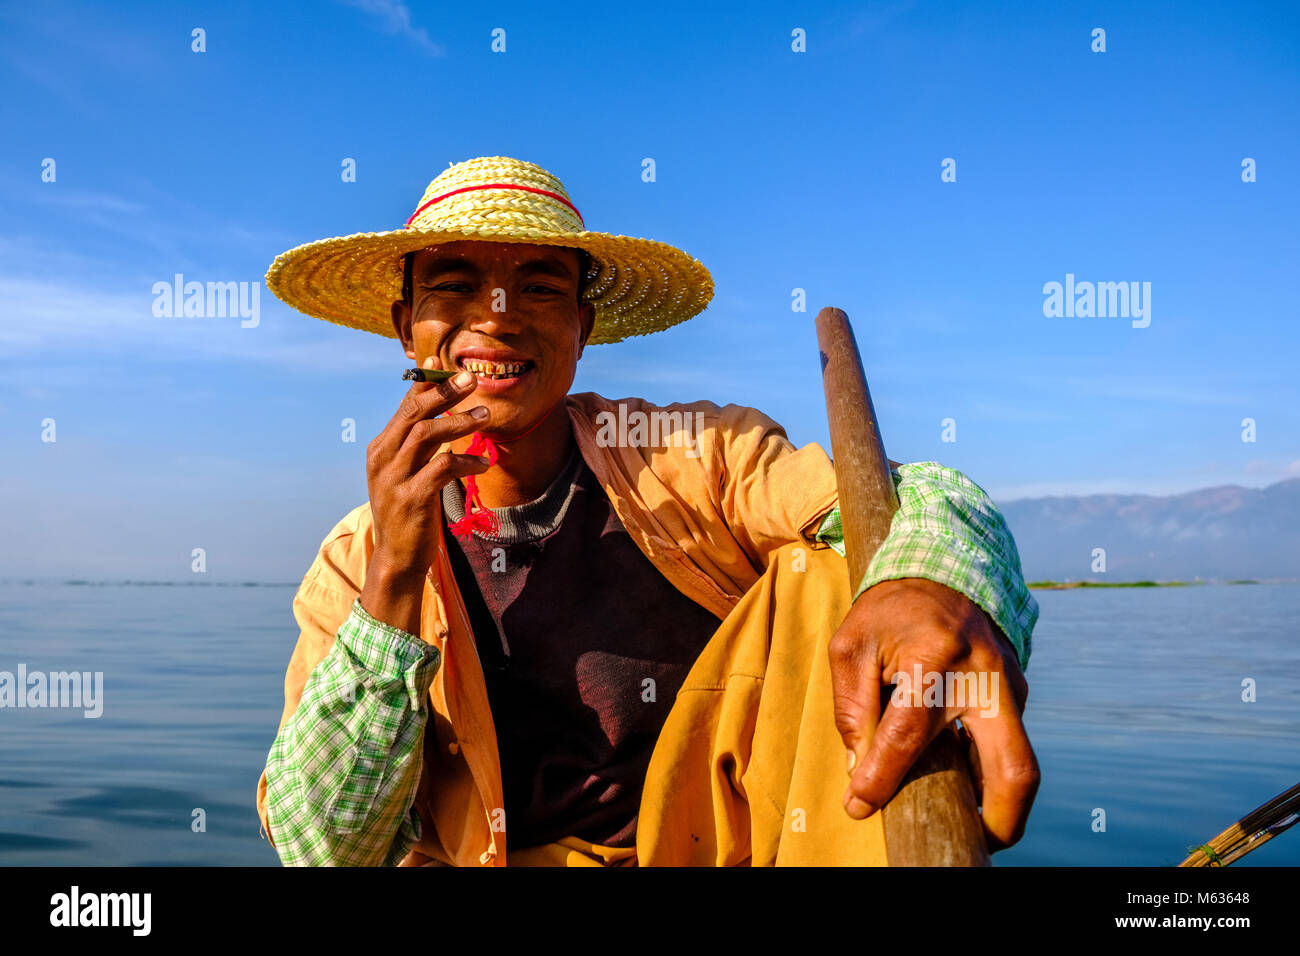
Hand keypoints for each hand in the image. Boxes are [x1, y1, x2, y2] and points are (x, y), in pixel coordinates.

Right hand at [359, 365, 489, 633]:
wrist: (397, 558)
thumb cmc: (408, 513)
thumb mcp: (407, 474)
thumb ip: (418, 447)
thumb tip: (442, 416)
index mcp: (381, 449)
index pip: (404, 408)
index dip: (424, 385)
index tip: (441, 365)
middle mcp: (383, 459)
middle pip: (414, 414)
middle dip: (444, 394)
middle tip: (473, 380)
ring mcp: (394, 479)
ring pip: (427, 435)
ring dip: (459, 422)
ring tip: (486, 416)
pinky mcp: (411, 499)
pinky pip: (442, 468)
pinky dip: (466, 461)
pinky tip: (484, 462)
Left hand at [828, 577, 1038, 850]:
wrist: (944, 569)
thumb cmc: (889, 611)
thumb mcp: (851, 645)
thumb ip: (853, 707)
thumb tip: (859, 770)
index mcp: (935, 654)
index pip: (909, 733)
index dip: (881, 777)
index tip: (859, 805)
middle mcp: (986, 674)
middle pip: (1014, 768)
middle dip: (998, 820)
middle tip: (969, 843)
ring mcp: (1011, 684)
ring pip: (1017, 761)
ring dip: (989, 797)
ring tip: (950, 812)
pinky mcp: (1019, 691)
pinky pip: (1008, 742)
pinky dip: (985, 770)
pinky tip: (955, 778)